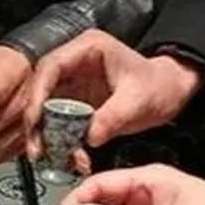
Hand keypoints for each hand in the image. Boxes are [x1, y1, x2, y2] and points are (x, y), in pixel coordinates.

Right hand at [25, 30, 203, 154]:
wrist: (170, 94)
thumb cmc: (158, 86)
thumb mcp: (138, 101)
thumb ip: (112, 118)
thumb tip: (87, 138)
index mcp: (88, 48)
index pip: (50, 67)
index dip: (37, 94)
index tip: (35, 120)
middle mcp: (74, 63)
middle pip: (39, 89)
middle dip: (35, 121)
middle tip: (37, 147)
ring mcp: (72, 83)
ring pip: (43, 108)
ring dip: (42, 133)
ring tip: (47, 155)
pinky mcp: (72, 102)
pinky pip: (55, 121)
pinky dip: (55, 139)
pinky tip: (62, 154)